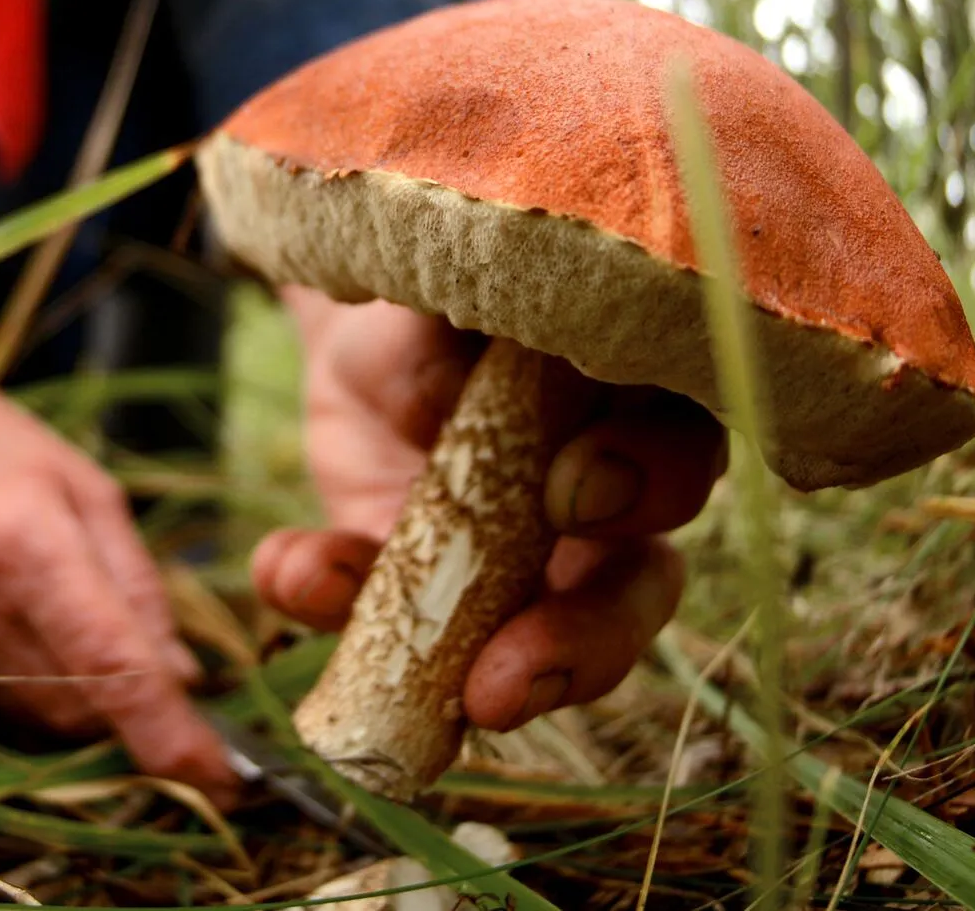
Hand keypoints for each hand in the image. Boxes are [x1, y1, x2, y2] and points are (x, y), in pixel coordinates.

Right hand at [0, 305, 235, 798]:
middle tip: (171, 674)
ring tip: (95, 627)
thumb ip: (137, 586)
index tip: (224, 776)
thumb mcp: (92, 490)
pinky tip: (45, 628)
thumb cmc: (3, 446)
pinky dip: (47, 687)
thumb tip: (183, 678)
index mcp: (29, 543)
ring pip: (46, 717)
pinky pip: (7, 702)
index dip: (168, 732)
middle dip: (138, 710)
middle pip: (82, 705)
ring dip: (93, 702)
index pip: (108, 664)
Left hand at [254, 290, 724, 731]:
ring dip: (478, 676)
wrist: (367, 324)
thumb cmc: (451, 291)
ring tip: (420, 692)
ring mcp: (523, 570)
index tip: (575, 497)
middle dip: (579, 645)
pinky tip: (292, 569)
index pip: (682, 458)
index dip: (647, 488)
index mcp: (640, 407)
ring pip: (539, 646)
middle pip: (633, 594)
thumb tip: (475, 374)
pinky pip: (392, 631)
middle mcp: (606, 510)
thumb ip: (490, 327)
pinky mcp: (432, 601)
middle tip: (505, 680)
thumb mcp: (466, 283)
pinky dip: (327, 598)